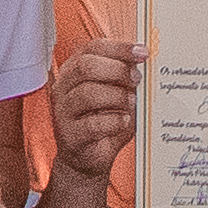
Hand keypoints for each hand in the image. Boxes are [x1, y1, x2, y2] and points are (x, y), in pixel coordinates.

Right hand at [45, 33, 143, 186]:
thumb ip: (127, 78)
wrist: (89, 158)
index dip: (118, 48)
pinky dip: (114, 121)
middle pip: (85, 67)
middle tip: (137, 78)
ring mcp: (63, 112)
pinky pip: (92, 124)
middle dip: (116, 69)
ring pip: (87, 93)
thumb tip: (144, 63)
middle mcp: (64, 87)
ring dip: (116, 96)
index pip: (92, 48)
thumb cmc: (104, 123)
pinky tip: (124, 120)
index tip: (141, 52)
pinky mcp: (70, 135)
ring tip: (132, 102)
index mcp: (75, 70)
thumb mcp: (118, 94)